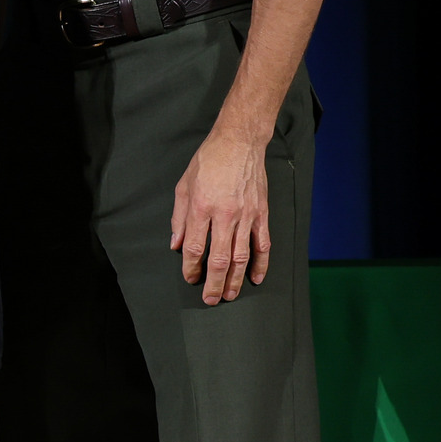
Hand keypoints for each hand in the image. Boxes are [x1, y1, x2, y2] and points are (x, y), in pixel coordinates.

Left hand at [171, 129, 268, 304]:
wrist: (239, 142)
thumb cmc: (209, 160)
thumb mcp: (183, 185)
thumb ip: (179, 218)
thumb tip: (177, 244)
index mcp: (201, 207)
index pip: (195, 248)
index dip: (191, 268)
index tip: (190, 277)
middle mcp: (224, 214)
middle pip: (219, 259)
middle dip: (213, 283)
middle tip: (210, 299)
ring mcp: (246, 215)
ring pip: (241, 256)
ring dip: (235, 280)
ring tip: (229, 295)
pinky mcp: (262, 213)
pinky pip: (262, 244)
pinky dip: (261, 263)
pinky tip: (256, 278)